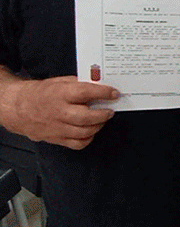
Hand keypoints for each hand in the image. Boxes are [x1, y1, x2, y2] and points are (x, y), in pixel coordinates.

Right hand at [3, 77, 117, 149]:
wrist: (18, 108)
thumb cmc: (39, 94)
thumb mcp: (59, 82)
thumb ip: (79, 84)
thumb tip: (99, 86)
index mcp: (60, 94)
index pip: (85, 93)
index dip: (103, 93)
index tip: (113, 93)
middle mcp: (59, 112)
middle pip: (86, 117)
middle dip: (103, 114)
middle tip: (110, 110)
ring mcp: (58, 127)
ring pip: (84, 132)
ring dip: (98, 126)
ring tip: (102, 119)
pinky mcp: (57, 138)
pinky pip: (78, 144)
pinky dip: (88, 138)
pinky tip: (90, 131)